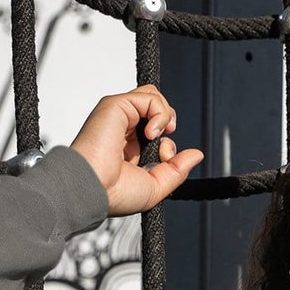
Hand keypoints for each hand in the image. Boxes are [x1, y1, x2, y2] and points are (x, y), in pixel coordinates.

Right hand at [69, 85, 202, 214]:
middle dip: (168, 124)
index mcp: (129, 147)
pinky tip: (152, 133)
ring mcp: (119, 115)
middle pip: (155, 108)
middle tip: (163, 148)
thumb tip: (197, 154)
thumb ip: (177, 169)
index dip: (168, 143)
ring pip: (153, 96)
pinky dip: (159, 113)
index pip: (157, 129)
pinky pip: (149, 96)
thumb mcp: (156, 186)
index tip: (164, 159)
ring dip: (165, 116)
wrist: (93, 190)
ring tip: (157, 136)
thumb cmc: (113, 193)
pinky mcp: (115, 105)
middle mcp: (123, 129)